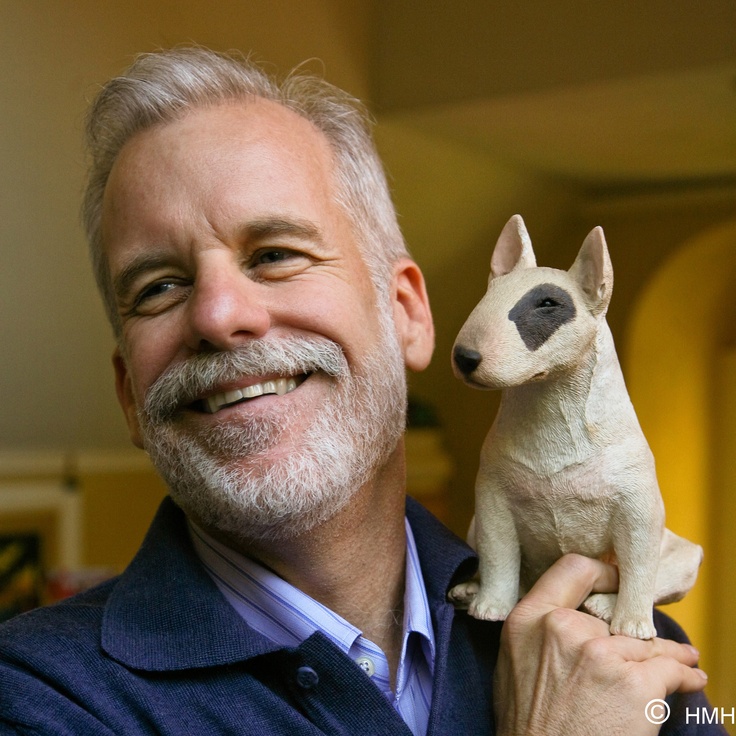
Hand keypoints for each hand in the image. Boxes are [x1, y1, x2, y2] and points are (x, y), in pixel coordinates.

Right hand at [493, 554, 706, 735]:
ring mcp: (600, 653)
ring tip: (685, 659)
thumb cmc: (527, 724)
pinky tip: (691, 677)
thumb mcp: (513, 662)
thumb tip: (573, 615)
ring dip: (668, 654)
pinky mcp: (634, 684)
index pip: (573, 569)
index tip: (619, 583)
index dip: (603, 572)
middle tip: (651, 643)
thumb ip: (538, 631)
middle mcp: (563, 627)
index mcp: (529, 618)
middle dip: (633, 633)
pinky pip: (670, 669)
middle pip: (613, 616)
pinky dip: (685, 675)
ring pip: (646, 643)